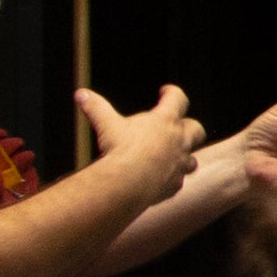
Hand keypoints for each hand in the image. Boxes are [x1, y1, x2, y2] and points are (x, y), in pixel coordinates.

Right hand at [74, 82, 202, 199]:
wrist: (128, 183)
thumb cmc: (120, 149)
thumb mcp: (106, 124)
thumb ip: (96, 107)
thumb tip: (81, 94)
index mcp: (165, 121)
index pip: (178, 99)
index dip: (172, 93)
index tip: (166, 92)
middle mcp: (179, 140)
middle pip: (196, 129)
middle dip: (189, 126)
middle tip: (178, 126)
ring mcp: (179, 164)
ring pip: (192, 159)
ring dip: (185, 157)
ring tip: (174, 156)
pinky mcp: (174, 184)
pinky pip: (178, 181)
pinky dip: (172, 179)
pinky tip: (162, 180)